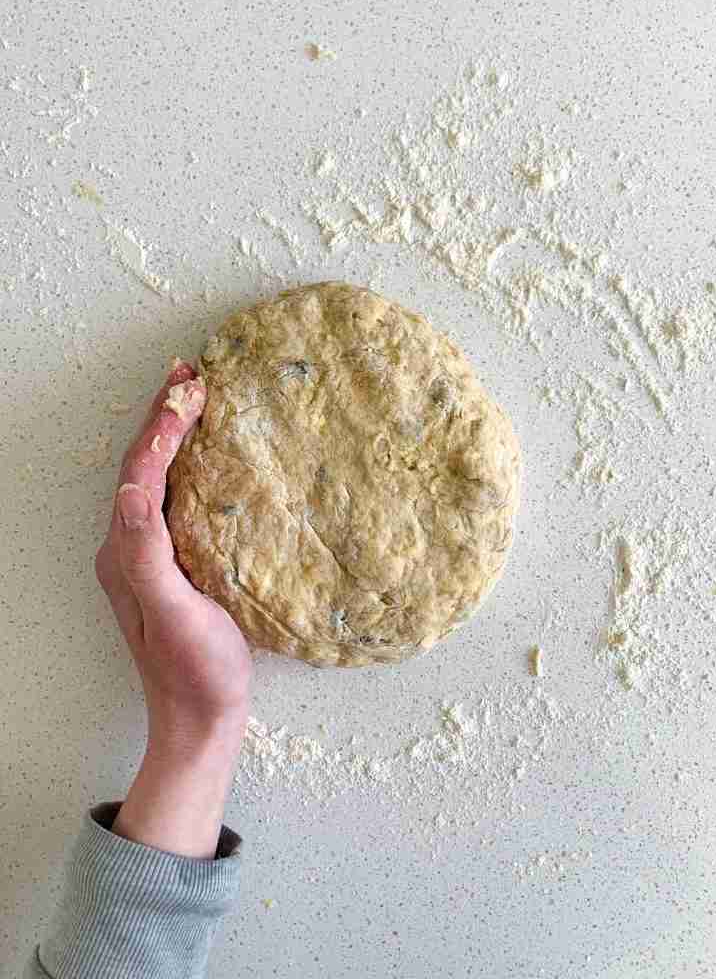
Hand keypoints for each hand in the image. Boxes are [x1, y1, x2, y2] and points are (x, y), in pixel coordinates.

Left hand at [95, 361, 252, 857]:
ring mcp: (149, 558)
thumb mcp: (175, 612)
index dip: (164, 428)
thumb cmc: (196, 672)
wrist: (200, 720)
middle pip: (141, 468)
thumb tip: (129, 491)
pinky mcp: (172, 567)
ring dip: (172, 436)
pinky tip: (207, 459)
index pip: (141, 474)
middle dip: (162, 418)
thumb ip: (148, 552)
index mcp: (128, 554)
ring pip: (156, 480)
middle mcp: (130, 549)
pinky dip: (186, 466)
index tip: (192, 389)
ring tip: (195, 401)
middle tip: (189, 375)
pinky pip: (173, 500)